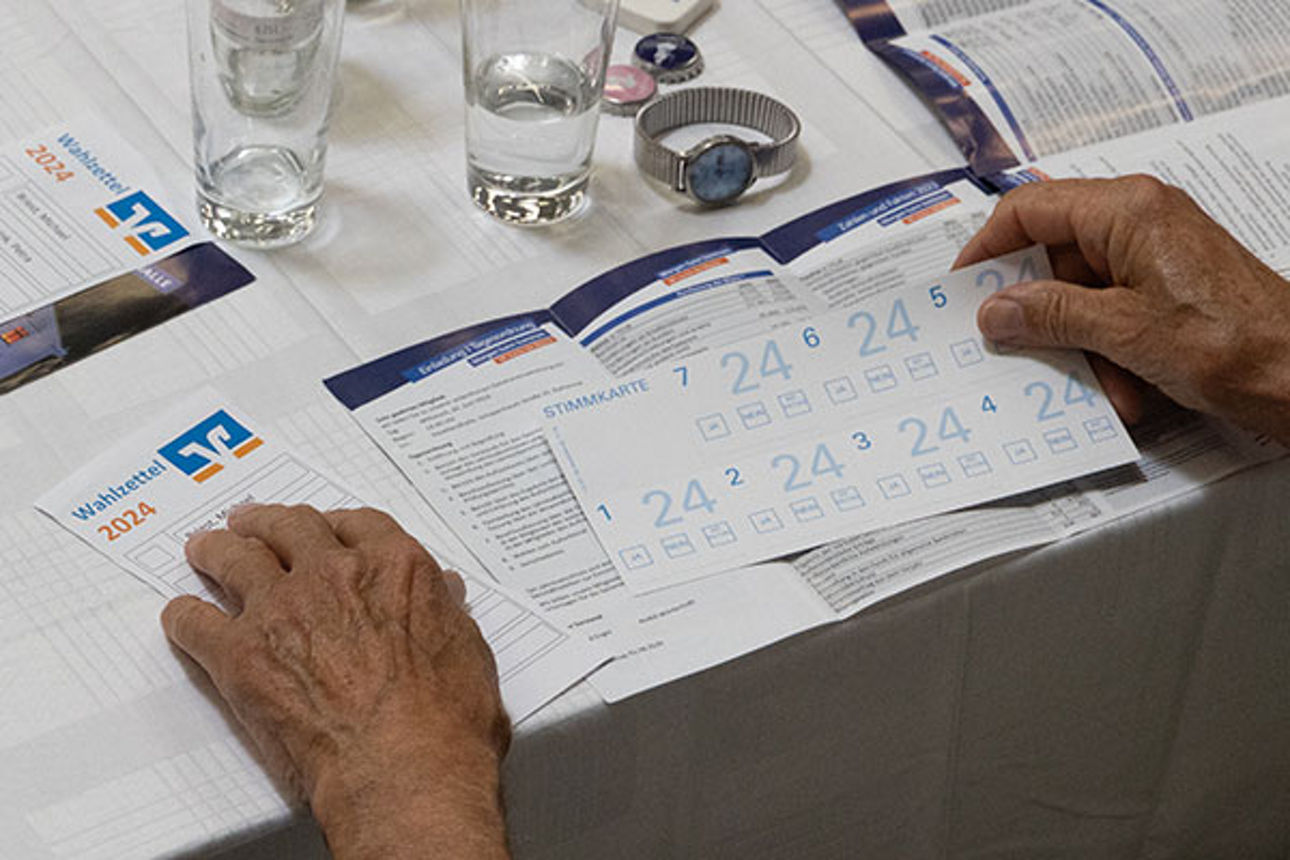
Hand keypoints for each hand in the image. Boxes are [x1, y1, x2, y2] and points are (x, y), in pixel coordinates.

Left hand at [160, 505, 510, 859]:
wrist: (403, 770)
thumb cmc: (444, 724)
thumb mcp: (468, 653)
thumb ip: (447, 614)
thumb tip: (445, 597)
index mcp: (395, 568)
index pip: (358, 524)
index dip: (336, 523)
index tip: (327, 527)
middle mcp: (336, 574)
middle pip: (290, 527)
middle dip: (268, 522)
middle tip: (254, 523)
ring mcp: (283, 609)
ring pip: (235, 558)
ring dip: (217, 550)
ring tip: (206, 549)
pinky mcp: (241, 655)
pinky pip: (195, 622)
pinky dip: (184, 618)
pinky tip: (182, 617)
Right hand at [957, 175, 1289, 444]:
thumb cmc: (1240, 342)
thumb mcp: (1123, 331)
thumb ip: (1051, 315)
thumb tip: (999, 309)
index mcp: (1128, 211)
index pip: (1029, 209)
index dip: (987, 250)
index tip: (964, 289)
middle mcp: (1140, 223)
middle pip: (1052, 257)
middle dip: (1037, 312)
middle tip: (1009, 343)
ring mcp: (1154, 257)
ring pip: (1078, 294)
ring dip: (1076, 345)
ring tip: (1092, 381)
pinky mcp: (1165, 291)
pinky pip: (1109, 315)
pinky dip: (1106, 353)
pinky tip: (1123, 388)